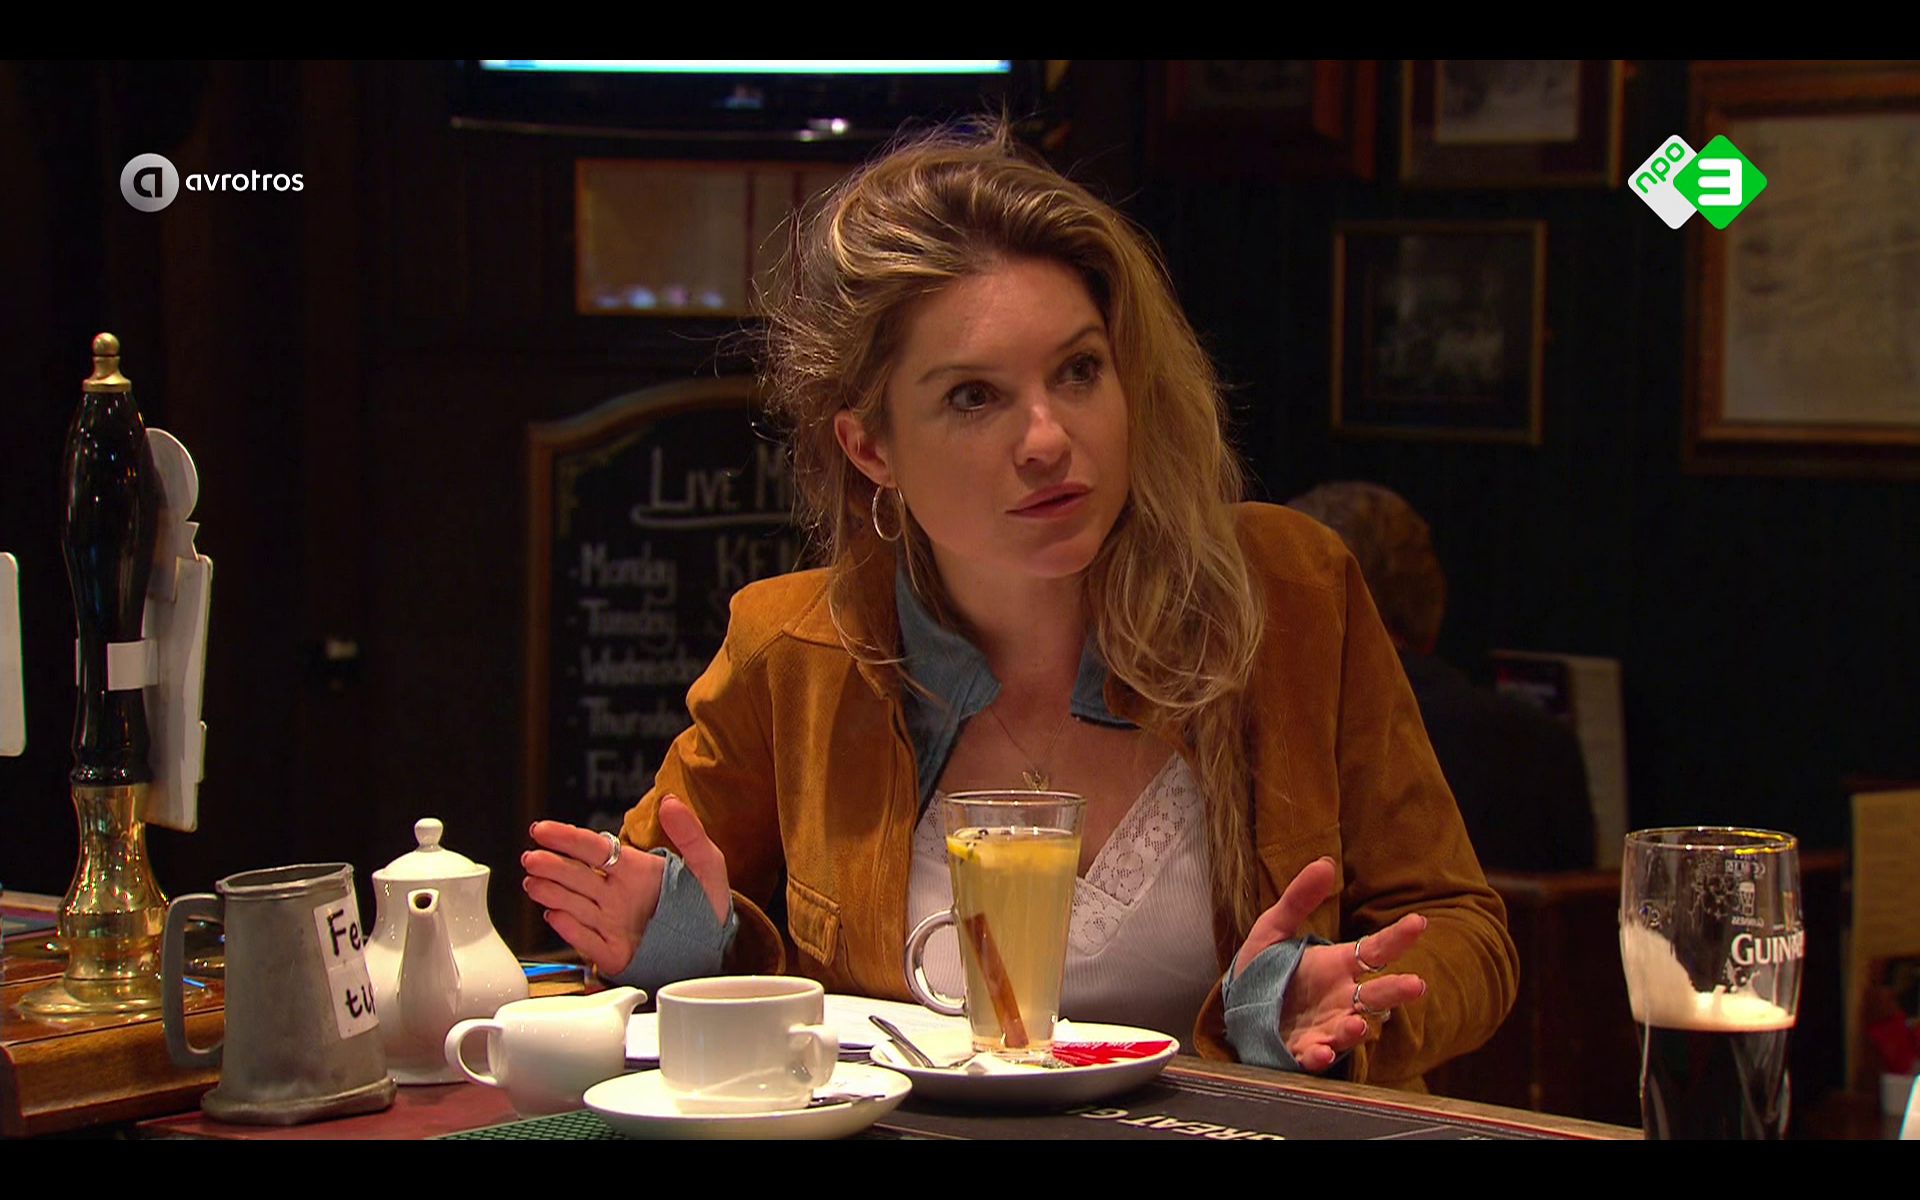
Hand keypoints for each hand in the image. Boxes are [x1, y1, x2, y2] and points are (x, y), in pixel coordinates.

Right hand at [523, 795, 730, 977]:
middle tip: (532, 858)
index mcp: (633, 869)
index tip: (542, 829)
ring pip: (573, 905)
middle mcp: (615, 894)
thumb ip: (689, 833)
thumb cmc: (706, 902)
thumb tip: (670, 801)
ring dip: (552, 894)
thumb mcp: (707, 863)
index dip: (566, 837)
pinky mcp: (612, 952)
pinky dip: (571, 929)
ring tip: (533, 883)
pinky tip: (554, 916)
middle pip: (576, 876)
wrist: (712, 946)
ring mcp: (610, 922)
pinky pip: (587, 940)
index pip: (592, 848)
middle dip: (552, 866)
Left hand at [1232, 856, 1428, 1072]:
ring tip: (1358, 1024)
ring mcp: (1326, 1026)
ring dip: (1356, 1028)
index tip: (1419, 922)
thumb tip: (1324, 863)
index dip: (1398, 937)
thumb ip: (1298, 898)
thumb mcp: (1273, 928)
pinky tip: (1321, 1052)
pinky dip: (1320, 1055)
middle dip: (1396, 990)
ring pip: (1352, 1028)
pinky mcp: (1303, 1050)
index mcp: (1338, 965)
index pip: (1376, 950)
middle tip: (1416, 984)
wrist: (1237, 1010)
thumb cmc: (1264, 969)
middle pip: (1377, 994)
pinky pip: (1316, 1055)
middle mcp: (1341, 997)